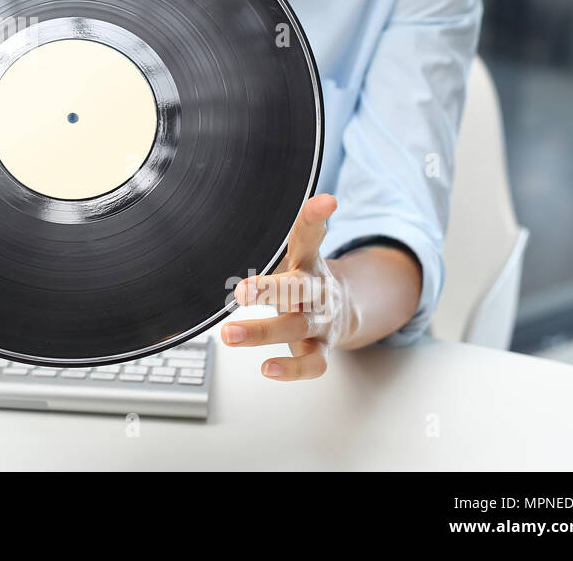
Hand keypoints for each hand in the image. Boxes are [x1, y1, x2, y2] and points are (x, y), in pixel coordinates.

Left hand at [221, 193, 357, 379]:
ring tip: (229, 334)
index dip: (316, 217)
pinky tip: (267, 369)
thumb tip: (236, 214)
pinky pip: (312, 363)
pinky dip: (291, 369)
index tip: (326, 202)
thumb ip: (276, 237)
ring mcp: (321, 321)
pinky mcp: (321, 348)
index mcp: (308, 261)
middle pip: (298, 287)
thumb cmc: (303, 280)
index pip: (311, 236)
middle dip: (270, 290)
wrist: (343, 311)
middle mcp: (317, 290)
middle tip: (241, 291)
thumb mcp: (294, 253)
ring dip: (261, 332)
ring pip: (296, 326)